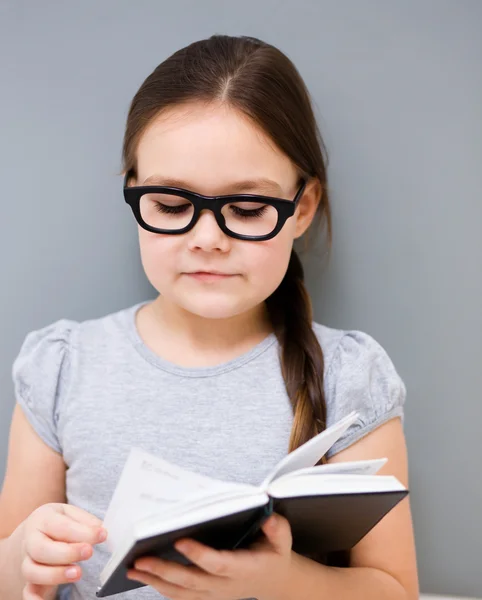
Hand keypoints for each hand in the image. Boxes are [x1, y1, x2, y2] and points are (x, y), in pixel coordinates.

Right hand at [19, 502, 106, 599]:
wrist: (35, 532)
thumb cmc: (58, 522)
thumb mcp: (70, 513)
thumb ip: (85, 521)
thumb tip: (100, 531)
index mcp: (43, 519)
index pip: (61, 526)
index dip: (82, 532)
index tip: (102, 535)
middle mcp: (31, 541)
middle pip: (42, 549)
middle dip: (67, 553)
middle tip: (89, 552)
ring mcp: (28, 561)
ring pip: (33, 571)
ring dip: (56, 575)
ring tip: (78, 573)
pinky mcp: (29, 580)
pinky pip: (27, 591)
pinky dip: (34, 599)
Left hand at [127, 512, 293, 599]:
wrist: (274, 582)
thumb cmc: (274, 554)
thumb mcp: (283, 540)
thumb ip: (277, 529)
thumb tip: (269, 517)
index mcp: (243, 568)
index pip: (217, 563)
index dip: (199, 554)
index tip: (179, 540)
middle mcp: (225, 585)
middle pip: (190, 581)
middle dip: (163, 570)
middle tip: (139, 559)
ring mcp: (214, 594)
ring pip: (181, 592)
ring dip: (155, 581)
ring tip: (132, 568)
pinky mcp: (206, 596)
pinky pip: (180, 596)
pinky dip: (161, 587)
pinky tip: (144, 576)